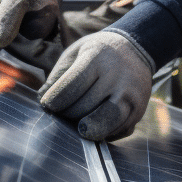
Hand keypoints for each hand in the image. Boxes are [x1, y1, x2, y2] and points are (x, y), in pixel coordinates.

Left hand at [39, 29, 154, 140]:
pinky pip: (117, 131)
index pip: (69, 89)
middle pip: (82, 109)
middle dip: (66, 115)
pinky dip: (103, 133)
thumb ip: (58, 75)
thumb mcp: (75, 53)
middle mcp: (117, 76)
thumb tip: (42, 101)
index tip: (48, 104)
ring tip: (79, 125)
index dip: (53, 102)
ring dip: (85, 130)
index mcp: (97, 57)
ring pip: (103, 124)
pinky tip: (96, 123)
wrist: (136, 48)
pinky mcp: (139, 111)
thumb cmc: (98, 53)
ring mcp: (131, 95)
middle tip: (62, 112)